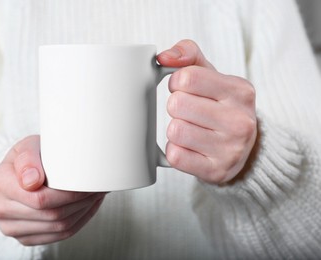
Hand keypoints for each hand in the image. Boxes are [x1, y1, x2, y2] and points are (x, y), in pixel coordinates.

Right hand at [0, 135, 106, 245]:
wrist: (21, 169)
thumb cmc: (31, 155)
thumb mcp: (30, 145)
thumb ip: (28, 158)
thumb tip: (32, 181)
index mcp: (0, 182)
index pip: (40, 198)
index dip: (69, 194)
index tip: (87, 184)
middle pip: (51, 214)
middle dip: (81, 202)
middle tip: (98, 189)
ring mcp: (10, 226)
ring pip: (57, 227)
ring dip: (82, 212)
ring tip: (95, 196)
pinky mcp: (24, 237)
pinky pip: (57, 236)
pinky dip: (78, 222)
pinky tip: (86, 208)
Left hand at [157, 40, 256, 183]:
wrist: (244, 150)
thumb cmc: (221, 107)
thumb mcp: (213, 76)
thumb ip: (189, 55)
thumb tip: (163, 57)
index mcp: (240, 91)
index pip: (187, 77)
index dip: (177, 82)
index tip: (183, 88)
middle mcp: (240, 121)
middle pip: (176, 104)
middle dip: (175, 106)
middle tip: (188, 112)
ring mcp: (230, 150)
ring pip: (174, 131)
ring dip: (175, 129)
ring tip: (191, 129)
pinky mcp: (215, 171)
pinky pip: (175, 156)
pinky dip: (175, 150)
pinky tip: (189, 147)